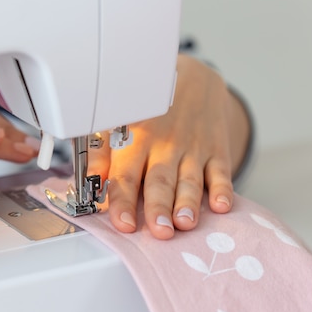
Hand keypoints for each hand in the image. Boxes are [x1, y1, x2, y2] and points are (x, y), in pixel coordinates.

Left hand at [89, 54, 250, 239]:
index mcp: (135, 140)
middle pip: (159, 181)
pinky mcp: (216, 150)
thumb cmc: (148, 111)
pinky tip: (221, 205)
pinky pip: (221, 171)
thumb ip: (101, 155)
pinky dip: (223, 188)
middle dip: (158, 207)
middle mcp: (164, 146)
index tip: (124, 225)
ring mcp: (193, 148)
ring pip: (189, 179)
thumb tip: (88, 185)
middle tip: (159, 232)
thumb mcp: (117, 124)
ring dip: (187, 203)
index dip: (123, 202)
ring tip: (185, 223)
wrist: (193, 80)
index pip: (126, 176)